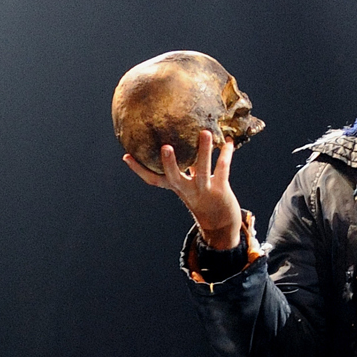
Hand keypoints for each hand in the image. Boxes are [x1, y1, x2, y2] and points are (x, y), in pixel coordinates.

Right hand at [124, 130, 242, 249]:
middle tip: (165, 147)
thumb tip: (184, 141)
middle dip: (169, 163)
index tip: (127, 156)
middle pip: (174, 177)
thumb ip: (188, 166)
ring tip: (205, 132)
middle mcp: (187, 190)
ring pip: (203, 170)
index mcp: (176, 187)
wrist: (221, 224)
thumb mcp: (191, 184)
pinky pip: (223, 168)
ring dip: (204, 151)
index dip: (139, 169)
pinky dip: (226, 154)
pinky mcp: (221, 190)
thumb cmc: (203, 198)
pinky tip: (229, 141)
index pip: (153, 180)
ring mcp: (204, 190)